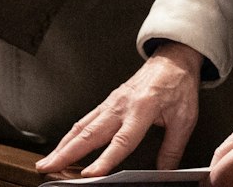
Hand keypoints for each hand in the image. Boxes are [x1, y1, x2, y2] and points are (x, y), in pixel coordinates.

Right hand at [35, 41, 204, 175]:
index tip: (90, 175)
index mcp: (143, 109)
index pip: (121, 141)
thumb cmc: (178, 85)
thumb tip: (165, 173)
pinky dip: (70, 135)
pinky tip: (62, 146)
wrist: (174, 59)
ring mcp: (112, 102)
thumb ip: (172, 148)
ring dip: (63, 145)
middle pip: (91, 134)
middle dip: (67, 153)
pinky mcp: (108, 102)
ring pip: (82, 127)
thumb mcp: (185, 118)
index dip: (105, 160)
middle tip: (49, 168)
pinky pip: (85, 120)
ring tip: (47, 162)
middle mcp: (122, 105)